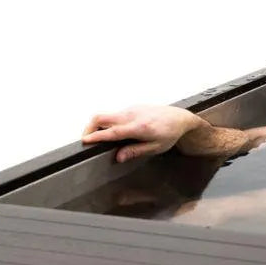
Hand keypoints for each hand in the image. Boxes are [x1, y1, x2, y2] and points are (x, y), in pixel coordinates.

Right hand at [81, 105, 207, 162]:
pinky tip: (115, 133)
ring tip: (99, 139)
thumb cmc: (170, 133)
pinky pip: (115, 115)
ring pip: (107, 115)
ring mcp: (131, 109)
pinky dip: (109, 123)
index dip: (97, 136)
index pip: (113, 132)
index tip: (85, 140)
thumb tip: (118, 157)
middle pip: (101, 117)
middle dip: (89, 128)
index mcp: (139, 127)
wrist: (180, 117)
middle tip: (87, 140)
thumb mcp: (156, 147)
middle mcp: (133, 115)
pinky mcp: (131, 108)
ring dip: (98, 126)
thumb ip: (135, 151)